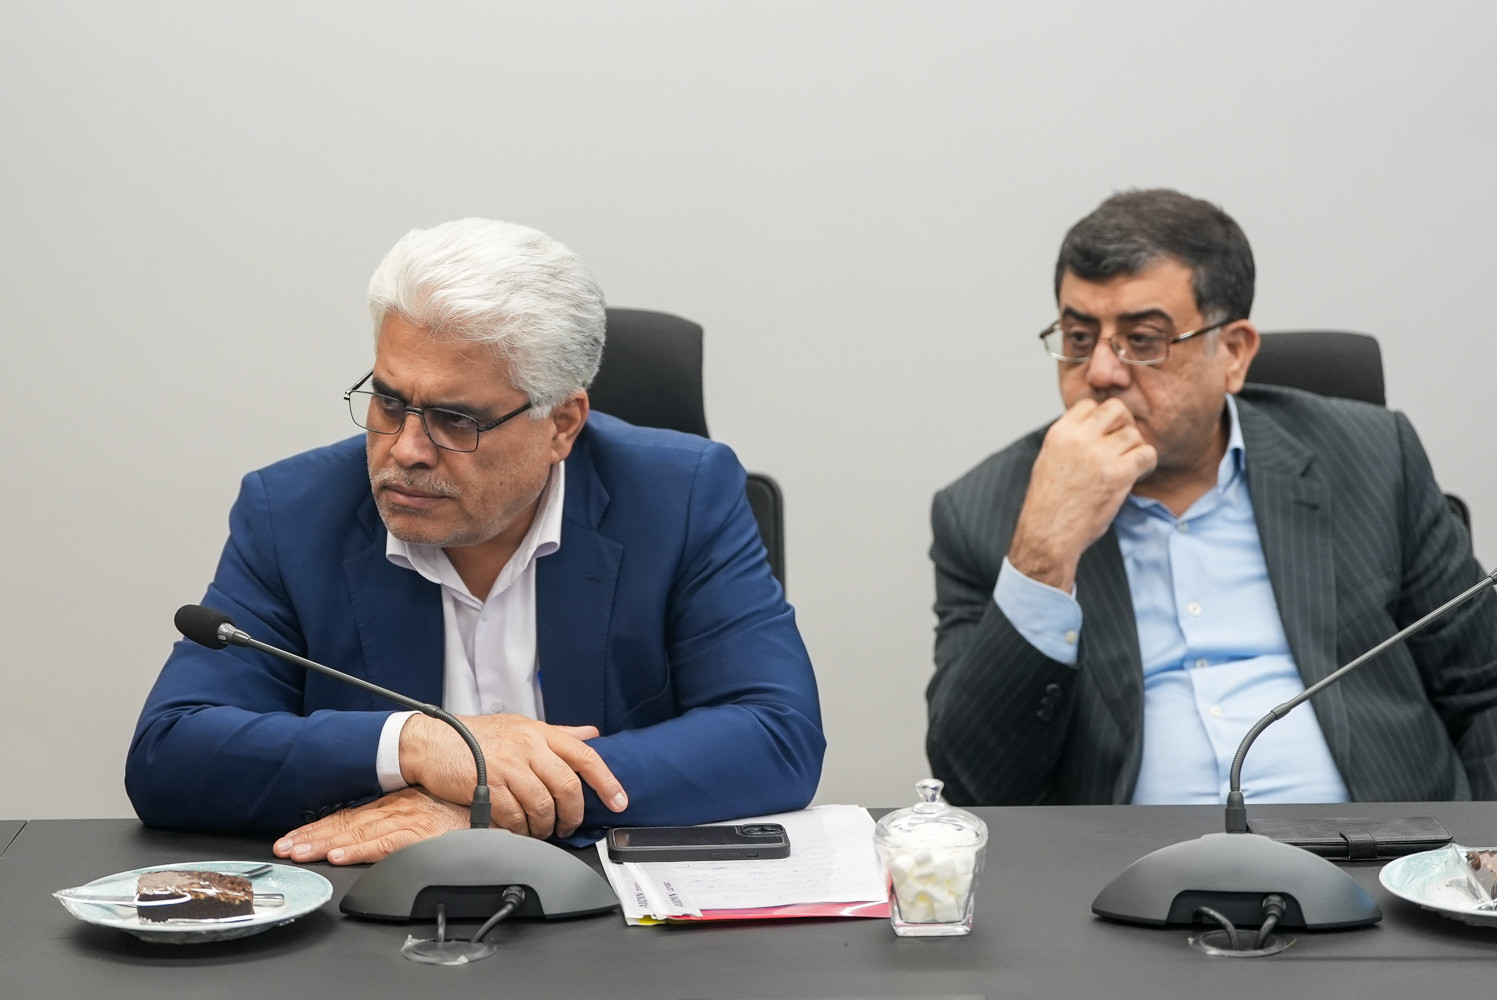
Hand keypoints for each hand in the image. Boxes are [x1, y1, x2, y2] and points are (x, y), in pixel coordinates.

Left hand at [273, 787, 469, 864]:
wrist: (501, 803)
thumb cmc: (468, 806)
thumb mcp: (431, 809)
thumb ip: (404, 819)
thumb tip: (375, 833)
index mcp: (397, 803)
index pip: (349, 816)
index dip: (319, 828)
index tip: (293, 838)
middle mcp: (398, 809)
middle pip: (347, 824)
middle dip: (312, 837)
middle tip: (284, 848)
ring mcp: (410, 820)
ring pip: (359, 834)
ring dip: (327, 843)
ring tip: (300, 852)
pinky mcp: (424, 834)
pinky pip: (388, 844)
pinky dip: (363, 850)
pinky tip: (342, 856)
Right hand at [398, 713, 627, 839]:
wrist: (432, 741)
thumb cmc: (475, 737)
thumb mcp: (520, 726)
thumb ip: (558, 734)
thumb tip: (591, 735)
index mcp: (540, 732)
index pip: (585, 756)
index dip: (606, 781)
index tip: (619, 801)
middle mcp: (528, 746)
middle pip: (567, 787)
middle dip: (572, 815)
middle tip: (568, 827)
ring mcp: (508, 765)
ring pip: (542, 806)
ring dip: (545, 827)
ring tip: (541, 831)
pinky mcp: (488, 785)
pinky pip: (515, 817)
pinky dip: (521, 830)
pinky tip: (518, 830)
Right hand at [1008, 398, 1156, 590]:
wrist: (1048, 534)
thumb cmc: (1048, 504)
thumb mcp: (1048, 460)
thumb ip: (1069, 440)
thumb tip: (1093, 428)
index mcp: (1059, 433)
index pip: (1089, 405)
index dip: (1100, 418)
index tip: (1103, 435)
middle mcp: (1079, 439)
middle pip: (1116, 409)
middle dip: (1123, 424)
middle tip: (1122, 445)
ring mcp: (1099, 456)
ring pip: (1134, 433)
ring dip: (1135, 449)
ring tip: (1127, 466)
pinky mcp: (1117, 475)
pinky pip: (1146, 454)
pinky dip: (1146, 464)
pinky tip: (1135, 475)